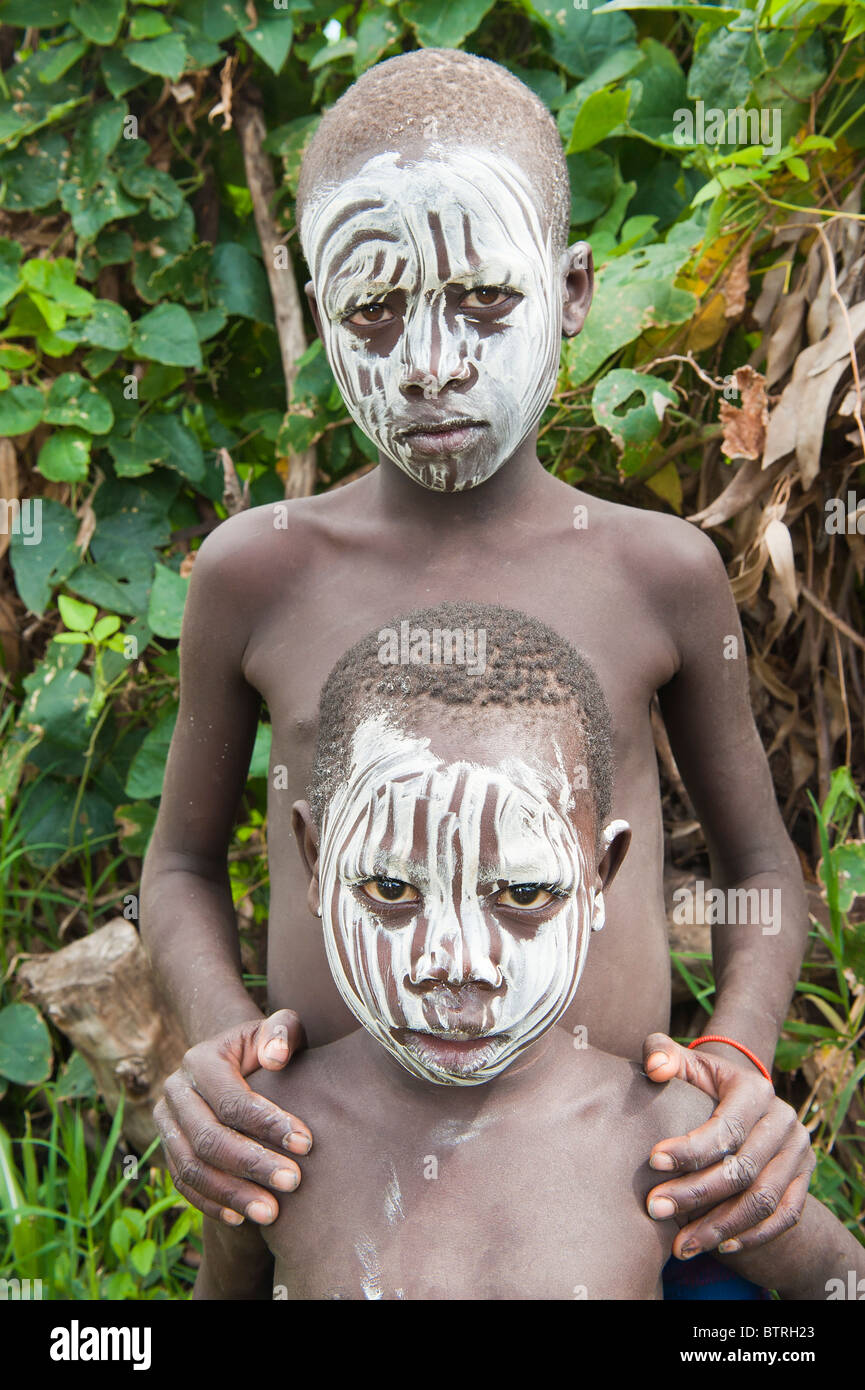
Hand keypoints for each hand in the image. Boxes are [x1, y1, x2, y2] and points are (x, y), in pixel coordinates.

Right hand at [154, 1010, 311, 1226]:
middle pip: (208, 1138)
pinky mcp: (168, 1150)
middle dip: (252, 1164)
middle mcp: (175, 1091)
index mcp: (200, 1060)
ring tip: (272, 1212)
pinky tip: (242, 1219)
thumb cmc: (269, 1048)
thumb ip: (283, 1032)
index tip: (306, 1143)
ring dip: (232, 1194)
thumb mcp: (280, 1030)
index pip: (231, 1099)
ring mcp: (167, 1124)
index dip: (267, 1123)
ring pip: (191, 1168)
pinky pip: (183, 1185)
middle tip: (293, 1182)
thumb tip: (276, 1057)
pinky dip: (211, 1204)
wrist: (239, 1062)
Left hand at [642, 1032, 814, 1258]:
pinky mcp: (804, 1179)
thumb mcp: (683, 1062)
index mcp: (755, 1090)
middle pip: (743, 1170)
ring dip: (720, 1226)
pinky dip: (753, 1236)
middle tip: (656, 1208)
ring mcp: (798, 1153)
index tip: (653, 1162)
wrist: (740, 1097)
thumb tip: (655, 1067)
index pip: (726, 1127)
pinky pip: (785, 1217)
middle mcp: (784, 1120)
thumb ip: (661, 1053)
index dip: (690, 1148)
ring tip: (681, 1244)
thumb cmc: (701, 1082)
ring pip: (763, 1200)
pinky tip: (719, 1247)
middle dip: (696, 1193)